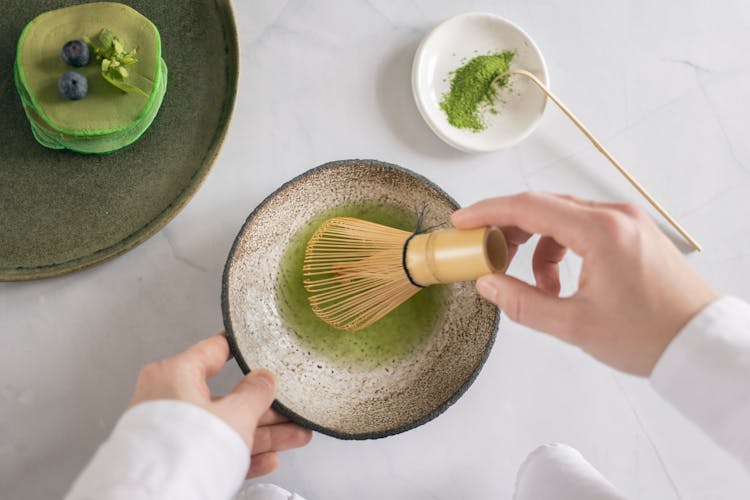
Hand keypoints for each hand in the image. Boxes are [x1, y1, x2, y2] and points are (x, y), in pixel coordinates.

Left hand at [129, 334, 312, 477]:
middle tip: (289, 408)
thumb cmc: (183, 452)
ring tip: (294, 436)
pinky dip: (242, 454)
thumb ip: (255, 394)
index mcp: (174, 375)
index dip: (241, 350)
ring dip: (263, 434)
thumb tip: (264, 380)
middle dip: (265, 407)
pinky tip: (268, 459)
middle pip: (227, 398)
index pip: (213, 351)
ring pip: (225, 427)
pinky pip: (215, 450)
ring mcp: (171, 432)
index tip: (258, 348)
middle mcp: (168, 400)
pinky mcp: (176, 460)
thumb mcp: (235, 415)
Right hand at [452, 192, 717, 375]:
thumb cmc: (648, 336)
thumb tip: (487, 284)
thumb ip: (522, 302)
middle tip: (486, 254)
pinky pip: (582, 228)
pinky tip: (561, 283)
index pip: (529, 206)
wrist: (700, 343)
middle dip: (509, 229)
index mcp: (601, 231)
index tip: (461, 222)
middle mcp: (614, 215)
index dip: (488, 212)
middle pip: (544, 207)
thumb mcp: (575, 326)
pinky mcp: (632, 232)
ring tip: (538, 288)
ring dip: (538, 247)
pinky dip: (562, 250)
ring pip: (562, 218)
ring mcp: (626, 221)